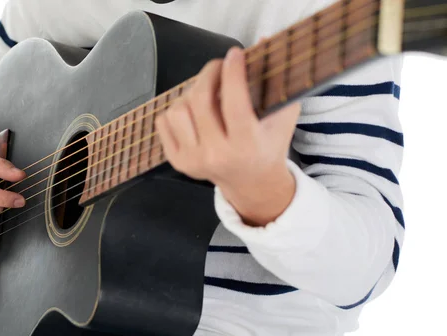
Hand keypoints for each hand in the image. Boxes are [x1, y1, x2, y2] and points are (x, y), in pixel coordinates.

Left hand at [155, 47, 300, 226]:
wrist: (250, 183)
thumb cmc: (268, 145)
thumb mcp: (283, 118)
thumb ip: (278, 84)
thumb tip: (264, 42)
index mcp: (246, 146)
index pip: (234, 103)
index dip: (232, 73)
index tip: (234, 54)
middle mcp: (217, 155)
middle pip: (200, 101)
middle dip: (209, 74)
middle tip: (219, 66)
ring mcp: (192, 160)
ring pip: (178, 110)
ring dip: (191, 93)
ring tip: (206, 93)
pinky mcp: (176, 161)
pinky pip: (163, 121)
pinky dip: (176, 109)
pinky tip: (193, 111)